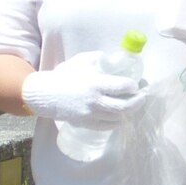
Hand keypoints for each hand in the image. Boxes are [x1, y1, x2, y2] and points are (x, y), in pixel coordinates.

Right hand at [20, 52, 144, 128]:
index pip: (123, 87)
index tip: (135, 85)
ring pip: (117, 117)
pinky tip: (120, 117)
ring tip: (131, 105)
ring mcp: (90, 114)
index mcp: (96, 84)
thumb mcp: (80, 61)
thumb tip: (111, 58)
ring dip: (127, 112)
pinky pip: (106, 126)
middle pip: (125, 106)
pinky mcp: (84, 123)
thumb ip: (97, 58)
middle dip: (138, 102)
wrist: (44, 94)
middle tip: (142, 97)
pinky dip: (116, 122)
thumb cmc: (63, 75)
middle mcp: (95, 101)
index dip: (133, 86)